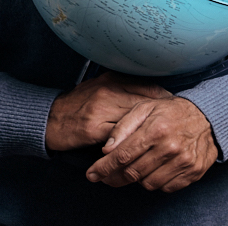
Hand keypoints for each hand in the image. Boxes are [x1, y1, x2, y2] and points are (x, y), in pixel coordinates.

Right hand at [46, 71, 168, 151]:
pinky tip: (143, 149)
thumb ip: (123, 88)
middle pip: (145, 103)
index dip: (165, 99)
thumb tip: (152, 93)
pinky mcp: (92, 128)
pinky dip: (133, 143)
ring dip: (151, 131)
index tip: (177, 108)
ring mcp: (100, 109)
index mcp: (112, 80)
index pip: (147, 87)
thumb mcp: (100, 88)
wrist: (50, 118)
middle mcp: (108, 91)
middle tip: (178, 125)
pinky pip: (119, 137)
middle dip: (163, 115)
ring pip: (135, 120)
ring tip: (165, 139)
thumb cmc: (77, 105)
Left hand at [86, 96, 217, 192]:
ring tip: (133, 168)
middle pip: (132, 172)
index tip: (91, 174)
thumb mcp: (144, 108)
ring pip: (147, 183)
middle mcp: (170, 148)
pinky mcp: (192, 173)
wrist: (207, 117)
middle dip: (113, 177)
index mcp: (155, 130)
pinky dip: (155, 182)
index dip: (103, 168)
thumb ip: (123, 127)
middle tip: (103, 177)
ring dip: (136, 179)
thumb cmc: (170, 111)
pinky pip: (165, 187)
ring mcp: (183, 162)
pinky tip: (152, 171)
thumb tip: (106, 149)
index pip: (122, 156)